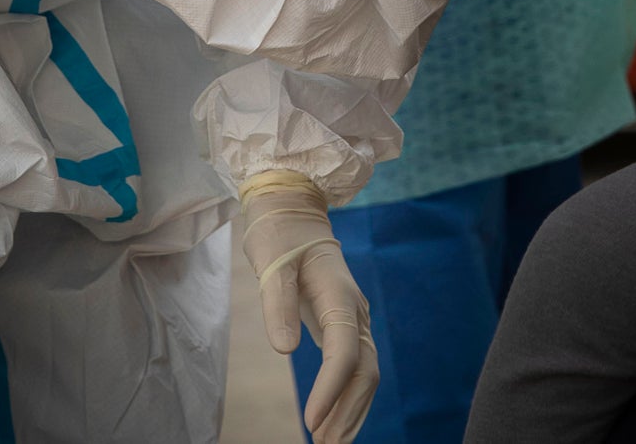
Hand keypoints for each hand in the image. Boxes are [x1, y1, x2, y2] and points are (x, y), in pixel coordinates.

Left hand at [236, 171, 378, 443]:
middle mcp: (355, 310)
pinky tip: (334, 419)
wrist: (293, 214)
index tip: (311, 421)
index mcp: (339, 295)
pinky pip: (356, 367)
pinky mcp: (346, 326)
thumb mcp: (269, 263)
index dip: (331, 389)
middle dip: (348, 411)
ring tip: (330, 443)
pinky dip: (349, 397)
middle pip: (365, 370)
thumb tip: (285, 349)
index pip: (345, 351)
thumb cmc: (279, 237)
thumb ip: (277, 304)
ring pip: (366, 373)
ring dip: (351, 410)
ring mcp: (354, 319)